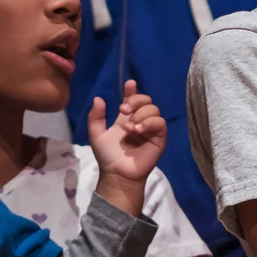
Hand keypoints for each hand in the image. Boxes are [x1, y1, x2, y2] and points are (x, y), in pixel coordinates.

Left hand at [89, 79, 167, 212]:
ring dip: (141, 114)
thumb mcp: (96, 134)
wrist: (117, 172)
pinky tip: (138, 130)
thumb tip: (98, 98)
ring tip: (130, 128)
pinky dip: (149, 123)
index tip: (129, 84)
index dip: (132, 91)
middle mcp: (140, 121)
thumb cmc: (107, 156)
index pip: (132, 100)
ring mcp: (151, 129)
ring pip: (153, 109)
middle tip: (123, 111)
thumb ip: (95, 117)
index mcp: (126, 119)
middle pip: (145, 100)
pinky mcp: (160, 137)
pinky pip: (160, 122)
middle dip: (135, 101)